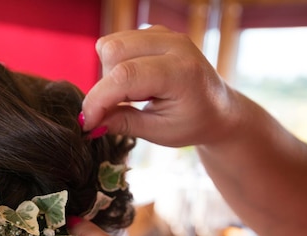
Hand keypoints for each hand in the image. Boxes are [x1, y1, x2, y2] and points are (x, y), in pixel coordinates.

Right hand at [82, 25, 236, 147]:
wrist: (219, 108)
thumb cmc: (193, 122)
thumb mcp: (159, 132)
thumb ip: (123, 123)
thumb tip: (89, 121)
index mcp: (181, 72)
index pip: (125, 76)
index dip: (98, 99)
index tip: (87, 123)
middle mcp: (173, 44)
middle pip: (113, 52)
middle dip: (104, 85)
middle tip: (117, 108)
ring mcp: (164, 34)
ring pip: (111, 44)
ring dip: (109, 74)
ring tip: (131, 95)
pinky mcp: (154, 32)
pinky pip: (117, 42)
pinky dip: (115, 64)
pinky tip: (134, 83)